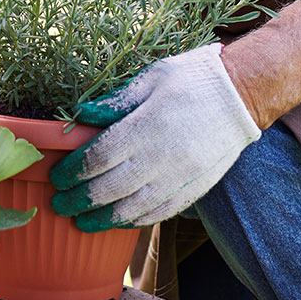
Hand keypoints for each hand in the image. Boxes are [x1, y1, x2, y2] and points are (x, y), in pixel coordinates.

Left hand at [49, 43, 259, 231]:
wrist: (244, 94)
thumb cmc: (193, 79)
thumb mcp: (151, 78)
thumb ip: (115, 101)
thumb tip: (79, 114)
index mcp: (146, 126)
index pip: (98, 157)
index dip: (73, 171)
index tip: (57, 177)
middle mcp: (161, 156)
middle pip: (110, 188)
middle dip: (79, 199)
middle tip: (59, 204)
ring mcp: (180, 176)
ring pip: (133, 208)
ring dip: (103, 218)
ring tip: (81, 221)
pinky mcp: (195, 187)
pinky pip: (160, 212)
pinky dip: (135, 221)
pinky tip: (118, 221)